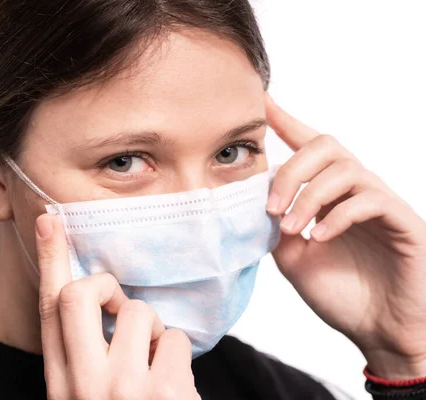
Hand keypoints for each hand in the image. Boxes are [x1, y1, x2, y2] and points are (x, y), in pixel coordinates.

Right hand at [35, 214, 200, 399]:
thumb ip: (83, 357)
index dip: (48, 261)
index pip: (47, 310)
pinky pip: (176, 339)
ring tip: (156, 361)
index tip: (48, 221)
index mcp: (59, 385)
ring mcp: (123, 389)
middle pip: (78, 296)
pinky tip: (175, 384)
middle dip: (104, 286)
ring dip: (154, 329)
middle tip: (123, 305)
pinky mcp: (164, 393)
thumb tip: (102, 303)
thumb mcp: (86, 394)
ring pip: (137, 311)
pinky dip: (178, 354)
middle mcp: (83, 385)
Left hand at [265, 94, 425, 379]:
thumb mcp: (294, 256)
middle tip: (271, 208)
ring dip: (309, 197)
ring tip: (291, 229)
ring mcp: (381, 203)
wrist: (380, 331)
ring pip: (345, 169)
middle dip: (292, 171)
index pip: (309, 147)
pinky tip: (319, 238)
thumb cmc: (341, 292)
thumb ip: (278, 225)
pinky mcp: (403, 221)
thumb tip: (255, 199)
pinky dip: (337, 216)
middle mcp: (356, 189)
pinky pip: (369, 200)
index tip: (261, 102)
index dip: (285, 122)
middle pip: (326, 146)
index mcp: (329, 194)